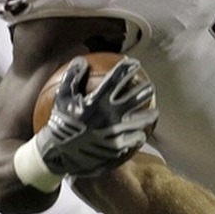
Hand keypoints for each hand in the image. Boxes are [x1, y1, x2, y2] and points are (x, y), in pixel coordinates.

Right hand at [36, 56, 157, 176]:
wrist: (59, 154)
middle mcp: (109, 115)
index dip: (128, 68)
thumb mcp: (61, 98)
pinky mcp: (116, 148)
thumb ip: (72, 77)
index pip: (117, 79)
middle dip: (145, 90)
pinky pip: (133, 140)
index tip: (135, 63)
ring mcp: (115, 132)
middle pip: (135, 99)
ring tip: (155, 112)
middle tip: (150, 87)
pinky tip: (142, 135)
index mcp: (97, 101)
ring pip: (140, 121)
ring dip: (149, 115)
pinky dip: (139, 136)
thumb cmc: (59, 123)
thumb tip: (81, 60)